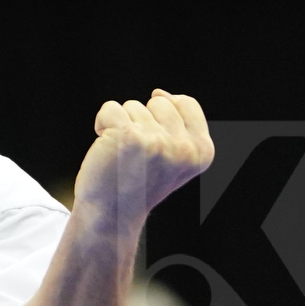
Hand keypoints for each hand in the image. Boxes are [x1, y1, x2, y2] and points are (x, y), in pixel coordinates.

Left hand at [71, 89, 212, 237]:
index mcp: (203, 151)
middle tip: (136, 155)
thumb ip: (177, 122)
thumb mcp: (172, 154)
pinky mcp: (129, 138)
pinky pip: (110, 108)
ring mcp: (158, 142)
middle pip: (159, 101)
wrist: (110, 213)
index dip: (163, 115)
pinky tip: (106, 149)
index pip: (187, 103)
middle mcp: (185, 148)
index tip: (153, 145)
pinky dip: (102, 124)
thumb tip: (160, 92)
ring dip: (121, 126)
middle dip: (142, 120)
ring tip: (122, 156)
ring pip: (133, 105)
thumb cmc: (138, 180)